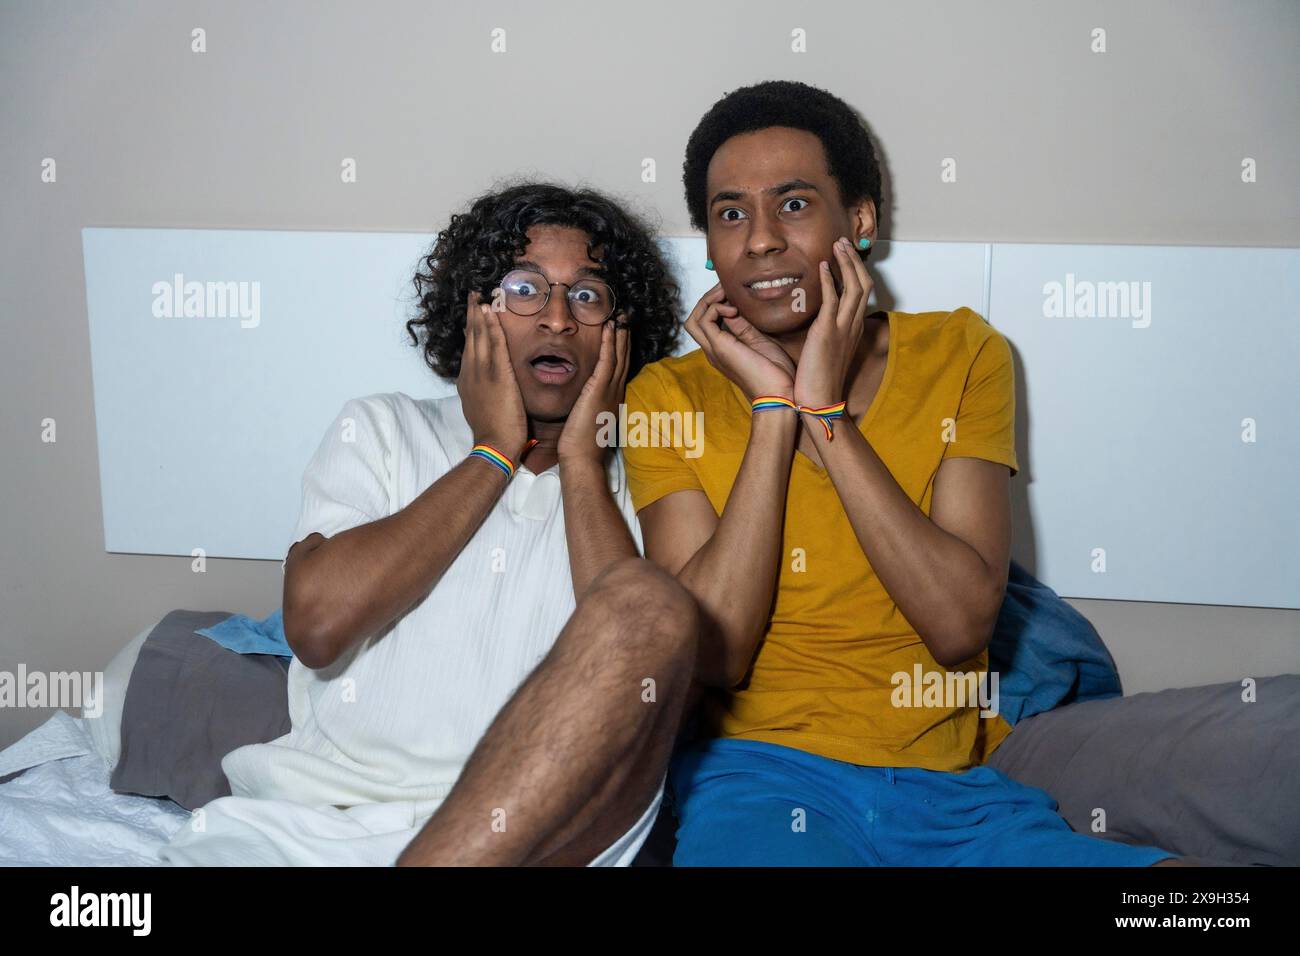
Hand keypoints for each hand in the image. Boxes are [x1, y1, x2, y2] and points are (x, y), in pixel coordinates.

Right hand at [456, 290, 528, 461]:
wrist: (494, 445)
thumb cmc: (493, 433)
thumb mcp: (481, 409)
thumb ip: (482, 394)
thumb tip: (485, 390)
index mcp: (468, 382)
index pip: (469, 350)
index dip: (471, 330)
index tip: (472, 315)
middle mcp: (471, 373)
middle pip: (471, 338)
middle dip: (472, 315)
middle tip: (472, 296)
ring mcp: (482, 373)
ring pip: (479, 337)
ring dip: (479, 314)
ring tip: (479, 296)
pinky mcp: (497, 374)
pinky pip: (494, 344)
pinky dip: (491, 326)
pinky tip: (490, 312)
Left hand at [558, 315, 629, 465]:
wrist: (581, 457)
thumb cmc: (581, 444)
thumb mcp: (589, 418)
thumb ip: (591, 404)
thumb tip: (585, 397)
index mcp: (614, 397)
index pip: (620, 366)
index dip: (622, 346)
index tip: (621, 330)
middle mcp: (617, 391)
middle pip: (624, 356)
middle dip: (625, 335)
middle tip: (625, 315)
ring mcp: (610, 390)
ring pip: (619, 355)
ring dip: (620, 333)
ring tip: (620, 314)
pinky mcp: (600, 390)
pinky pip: (607, 360)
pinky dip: (609, 342)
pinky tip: (609, 328)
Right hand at [684, 283, 795, 401]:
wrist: (779, 392)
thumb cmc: (775, 372)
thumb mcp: (759, 340)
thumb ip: (744, 325)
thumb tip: (737, 306)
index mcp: (723, 349)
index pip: (707, 322)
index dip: (717, 302)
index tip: (734, 292)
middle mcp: (714, 350)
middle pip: (693, 320)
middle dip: (708, 299)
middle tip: (726, 288)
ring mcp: (714, 350)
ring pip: (693, 320)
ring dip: (708, 301)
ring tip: (727, 294)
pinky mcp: (719, 348)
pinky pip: (704, 320)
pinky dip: (715, 308)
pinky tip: (734, 308)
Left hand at [793, 237, 873, 411]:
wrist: (820, 401)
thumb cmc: (820, 380)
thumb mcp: (829, 350)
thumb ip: (830, 332)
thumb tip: (822, 320)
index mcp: (854, 329)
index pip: (862, 293)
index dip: (856, 272)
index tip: (846, 256)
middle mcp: (853, 325)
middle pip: (863, 284)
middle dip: (854, 260)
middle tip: (843, 242)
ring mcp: (843, 328)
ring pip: (854, 286)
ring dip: (846, 263)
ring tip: (837, 245)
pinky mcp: (828, 331)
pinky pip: (833, 299)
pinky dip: (829, 280)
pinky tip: (822, 266)